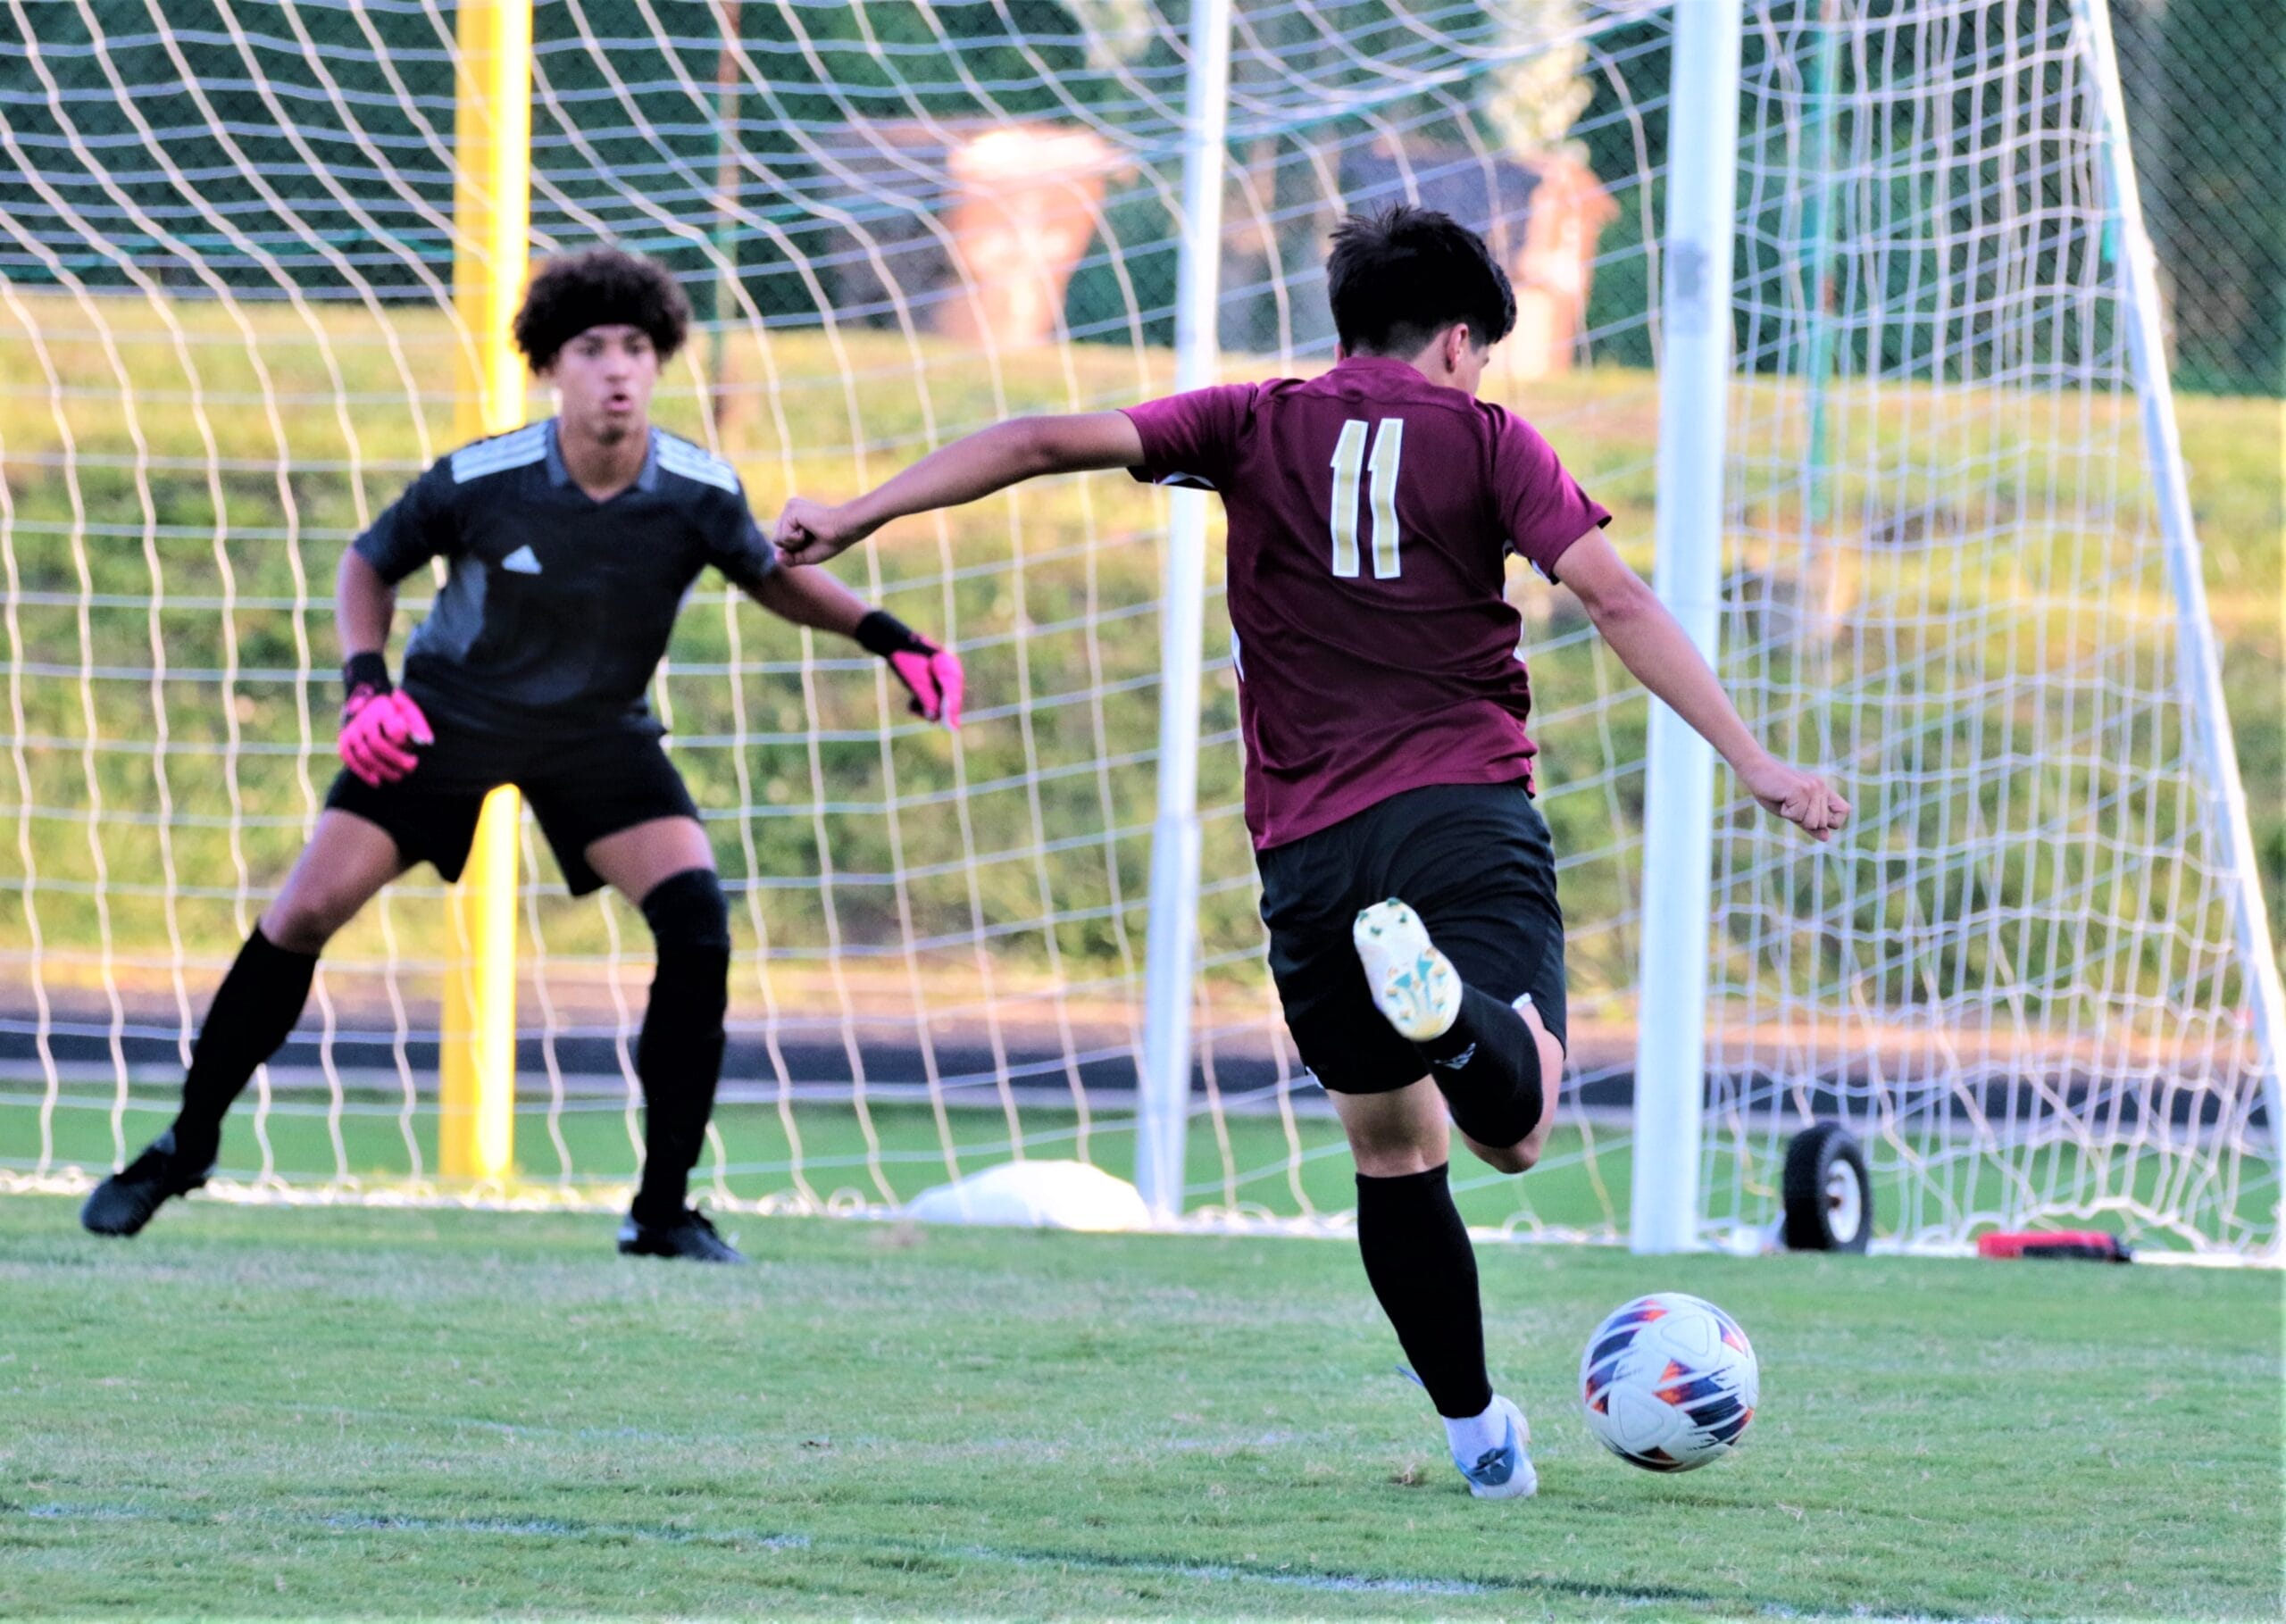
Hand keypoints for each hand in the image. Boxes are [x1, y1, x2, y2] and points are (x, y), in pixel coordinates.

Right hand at [339, 689, 432, 785]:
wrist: (370, 710)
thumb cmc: (397, 716)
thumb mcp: (410, 714)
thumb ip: (418, 726)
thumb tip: (426, 741)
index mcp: (382, 708)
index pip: (391, 728)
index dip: (402, 741)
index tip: (411, 746)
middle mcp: (364, 718)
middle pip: (377, 744)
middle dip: (396, 759)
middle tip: (411, 767)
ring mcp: (352, 730)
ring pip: (365, 755)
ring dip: (383, 769)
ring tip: (398, 776)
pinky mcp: (344, 741)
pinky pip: (351, 759)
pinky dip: (364, 773)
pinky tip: (377, 781)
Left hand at [774, 496, 876, 566]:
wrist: (844, 530)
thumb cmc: (831, 541)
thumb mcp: (808, 555)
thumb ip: (791, 558)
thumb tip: (776, 556)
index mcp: (794, 516)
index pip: (781, 540)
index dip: (795, 548)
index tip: (813, 539)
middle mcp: (790, 508)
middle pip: (776, 539)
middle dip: (793, 546)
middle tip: (811, 536)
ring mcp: (790, 507)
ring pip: (777, 538)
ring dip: (795, 543)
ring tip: (810, 532)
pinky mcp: (791, 509)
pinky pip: (783, 536)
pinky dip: (796, 539)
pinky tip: (808, 528)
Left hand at [855, 609, 962, 728]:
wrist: (893, 642)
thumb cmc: (905, 658)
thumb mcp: (915, 681)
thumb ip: (926, 699)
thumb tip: (934, 718)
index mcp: (948, 667)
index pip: (953, 693)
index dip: (951, 710)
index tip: (952, 727)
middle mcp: (950, 673)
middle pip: (951, 700)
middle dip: (936, 710)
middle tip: (921, 716)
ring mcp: (943, 678)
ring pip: (941, 703)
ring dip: (927, 708)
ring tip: (911, 706)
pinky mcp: (935, 683)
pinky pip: (934, 700)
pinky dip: (923, 704)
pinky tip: (911, 703)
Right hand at [1738, 754, 1849, 841]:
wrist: (1756, 770)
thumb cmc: (1772, 791)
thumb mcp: (1793, 810)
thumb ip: (1810, 823)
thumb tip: (1826, 837)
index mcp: (1823, 790)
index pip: (1844, 811)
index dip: (1832, 822)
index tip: (1813, 818)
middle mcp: (1821, 788)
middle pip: (1823, 823)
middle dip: (1803, 820)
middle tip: (1789, 804)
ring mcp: (1812, 788)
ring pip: (1812, 822)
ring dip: (1794, 817)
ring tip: (1785, 800)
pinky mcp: (1800, 790)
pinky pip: (1797, 816)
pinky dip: (1785, 812)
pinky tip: (1780, 798)